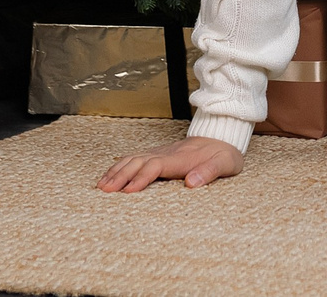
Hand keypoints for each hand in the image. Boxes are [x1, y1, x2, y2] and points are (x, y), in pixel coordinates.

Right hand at [96, 134, 242, 192]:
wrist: (223, 136)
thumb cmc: (224, 154)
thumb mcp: (225, 164)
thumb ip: (209, 172)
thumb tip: (191, 183)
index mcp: (181, 158)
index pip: (156, 166)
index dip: (142, 177)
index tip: (129, 191)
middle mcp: (166, 153)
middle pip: (138, 161)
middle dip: (121, 175)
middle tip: (105, 190)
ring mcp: (160, 152)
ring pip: (133, 158)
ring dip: (117, 170)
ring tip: (102, 185)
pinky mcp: (158, 154)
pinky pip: (135, 158)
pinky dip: (120, 166)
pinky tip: (112, 174)